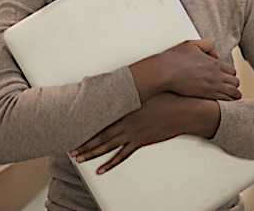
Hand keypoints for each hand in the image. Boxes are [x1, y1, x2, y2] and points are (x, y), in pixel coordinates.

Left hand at [70, 93, 219, 173]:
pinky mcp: (140, 142)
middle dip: (83, 144)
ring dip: (91, 154)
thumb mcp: (146, 90)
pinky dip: (110, 164)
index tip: (73, 128)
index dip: (85, 125)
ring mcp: (132, 134)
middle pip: (99, 135)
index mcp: (125, 108)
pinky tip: (101, 170)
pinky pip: (122, 156)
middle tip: (70, 150)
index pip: (100, 117)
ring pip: (107, 147)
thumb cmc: (166, 98)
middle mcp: (125, 122)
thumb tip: (120, 83)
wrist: (183, 111)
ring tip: (79, 159)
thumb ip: (131, 90)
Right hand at [159, 39, 240, 100]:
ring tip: (227, 96)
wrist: (165, 72)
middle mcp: (216, 75)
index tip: (223, 76)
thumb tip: (215, 54)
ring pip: (234, 93)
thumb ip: (206, 45)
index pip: (232, 70)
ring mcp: (213, 86)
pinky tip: (222, 102)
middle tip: (226, 86)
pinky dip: (227, 101)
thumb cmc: (175, 58)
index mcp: (214, 62)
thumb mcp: (191, 44)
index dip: (228, 74)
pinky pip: (225, 100)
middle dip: (232, 84)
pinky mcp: (207, 95)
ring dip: (232, 94)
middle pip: (235, 82)